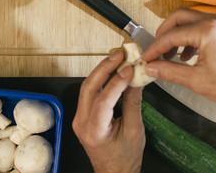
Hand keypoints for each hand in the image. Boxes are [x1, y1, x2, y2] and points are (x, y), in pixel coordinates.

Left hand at [73, 49, 144, 172]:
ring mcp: (79, 118)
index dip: (117, 82)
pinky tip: (113, 71)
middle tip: (120, 54)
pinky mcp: (83, 115)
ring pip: (88, 87)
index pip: (103, 100)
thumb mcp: (135, 131)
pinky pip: (90, 93)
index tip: (129, 68)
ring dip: (103, 71)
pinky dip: (102, 80)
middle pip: (89, 87)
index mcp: (94, 131)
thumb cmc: (125, 158)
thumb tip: (135, 79)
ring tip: (118, 58)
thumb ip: (133, 104)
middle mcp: (81, 123)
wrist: (114, 172)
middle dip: (104, 67)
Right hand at [142, 9, 215, 111]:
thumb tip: (152, 67)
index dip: (155, 47)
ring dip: (178, 35)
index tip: (146, 57)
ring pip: (191, 20)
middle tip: (156, 50)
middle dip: (164, 33)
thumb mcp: (196, 80)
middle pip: (179, 17)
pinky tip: (188, 56)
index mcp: (206, 30)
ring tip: (171, 56)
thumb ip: (170, 71)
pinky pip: (203, 26)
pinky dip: (191, 37)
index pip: (171, 35)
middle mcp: (215, 21)